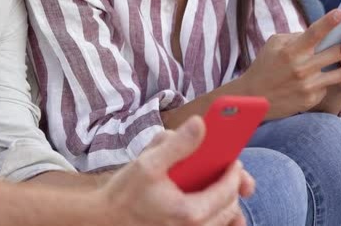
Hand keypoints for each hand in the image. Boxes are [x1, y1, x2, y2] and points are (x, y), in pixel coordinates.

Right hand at [101, 116, 252, 225]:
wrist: (105, 219)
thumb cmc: (125, 193)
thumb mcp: (148, 163)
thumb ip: (177, 144)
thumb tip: (201, 123)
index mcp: (189, 211)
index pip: (227, 191)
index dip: (234, 172)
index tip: (233, 159)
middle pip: (229, 208)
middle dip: (234, 187)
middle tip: (231, 169)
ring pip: (222, 221)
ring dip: (227, 203)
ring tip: (225, 187)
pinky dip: (217, 217)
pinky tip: (213, 204)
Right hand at [237, 11, 340, 119]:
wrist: (253, 99)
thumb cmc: (264, 67)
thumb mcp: (273, 45)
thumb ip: (295, 37)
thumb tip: (317, 33)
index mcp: (291, 51)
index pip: (315, 33)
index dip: (329, 21)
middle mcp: (302, 68)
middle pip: (337, 52)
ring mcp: (308, 85)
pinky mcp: (312, 99)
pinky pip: (328, 86)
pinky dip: (326, 81)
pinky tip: (318, 81)